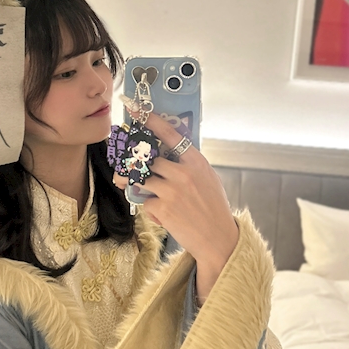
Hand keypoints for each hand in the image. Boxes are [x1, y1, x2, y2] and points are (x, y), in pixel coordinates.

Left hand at [124, 111, 238, 300]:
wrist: (217, 238)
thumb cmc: (213, 208)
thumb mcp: (208, 179)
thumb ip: (189, 165)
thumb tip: (168, 153)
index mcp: (196, 162)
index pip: (170, 134)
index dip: (151, 120)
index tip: (136, 110)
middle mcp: (183, 173)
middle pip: (149, 158)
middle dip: (139, 162)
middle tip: (130, 163)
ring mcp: (171, 190)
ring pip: (141, 178)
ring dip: (136, 183)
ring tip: (137, 187)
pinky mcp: (162, 207)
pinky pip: (144, 200)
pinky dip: (149, 206)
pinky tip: (161, 213)